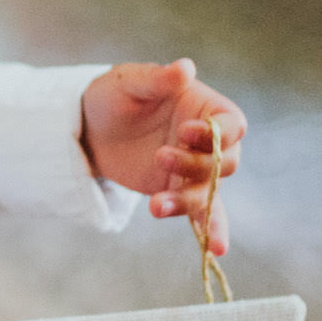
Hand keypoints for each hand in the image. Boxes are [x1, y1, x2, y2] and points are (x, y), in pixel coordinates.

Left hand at [80, 59, 246, 254]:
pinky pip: (202, 214)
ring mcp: (195, 170)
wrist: (90, 128)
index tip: (186, 131)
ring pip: (209, 192)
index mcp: (207, 108)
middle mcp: (210, 142)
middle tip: (160, 156)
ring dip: (188, 202)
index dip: (216, 133)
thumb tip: (184, 68)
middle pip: (223, 162)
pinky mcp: (179, 193)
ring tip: (156, 206)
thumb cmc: (115, 95)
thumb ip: (157, 79)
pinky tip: (215, 252)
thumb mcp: (130, 82)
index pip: (231, 124)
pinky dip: (210, 231)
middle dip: (195, 165)